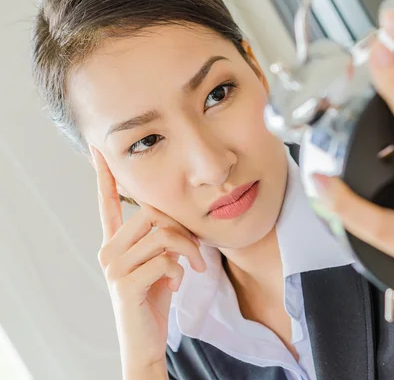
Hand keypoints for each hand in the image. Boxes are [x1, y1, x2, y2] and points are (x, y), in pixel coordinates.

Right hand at [90, 146, 205, 375]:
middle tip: (197, 249)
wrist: (145, 341)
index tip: (98, 150)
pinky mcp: (126, 284)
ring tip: (195, 267)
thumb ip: (162, 240)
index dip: (104, 176)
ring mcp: (114, 267)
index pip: (107, 203)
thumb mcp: (159, 263)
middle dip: (183, 228)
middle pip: (152, 213)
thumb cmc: (154, 299)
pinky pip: (165, 260)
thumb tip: (179, 224)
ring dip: (189, 250)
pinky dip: (180, 271)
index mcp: (115, 243)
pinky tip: (177, 285)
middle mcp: (108, 251)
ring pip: (162, 234)